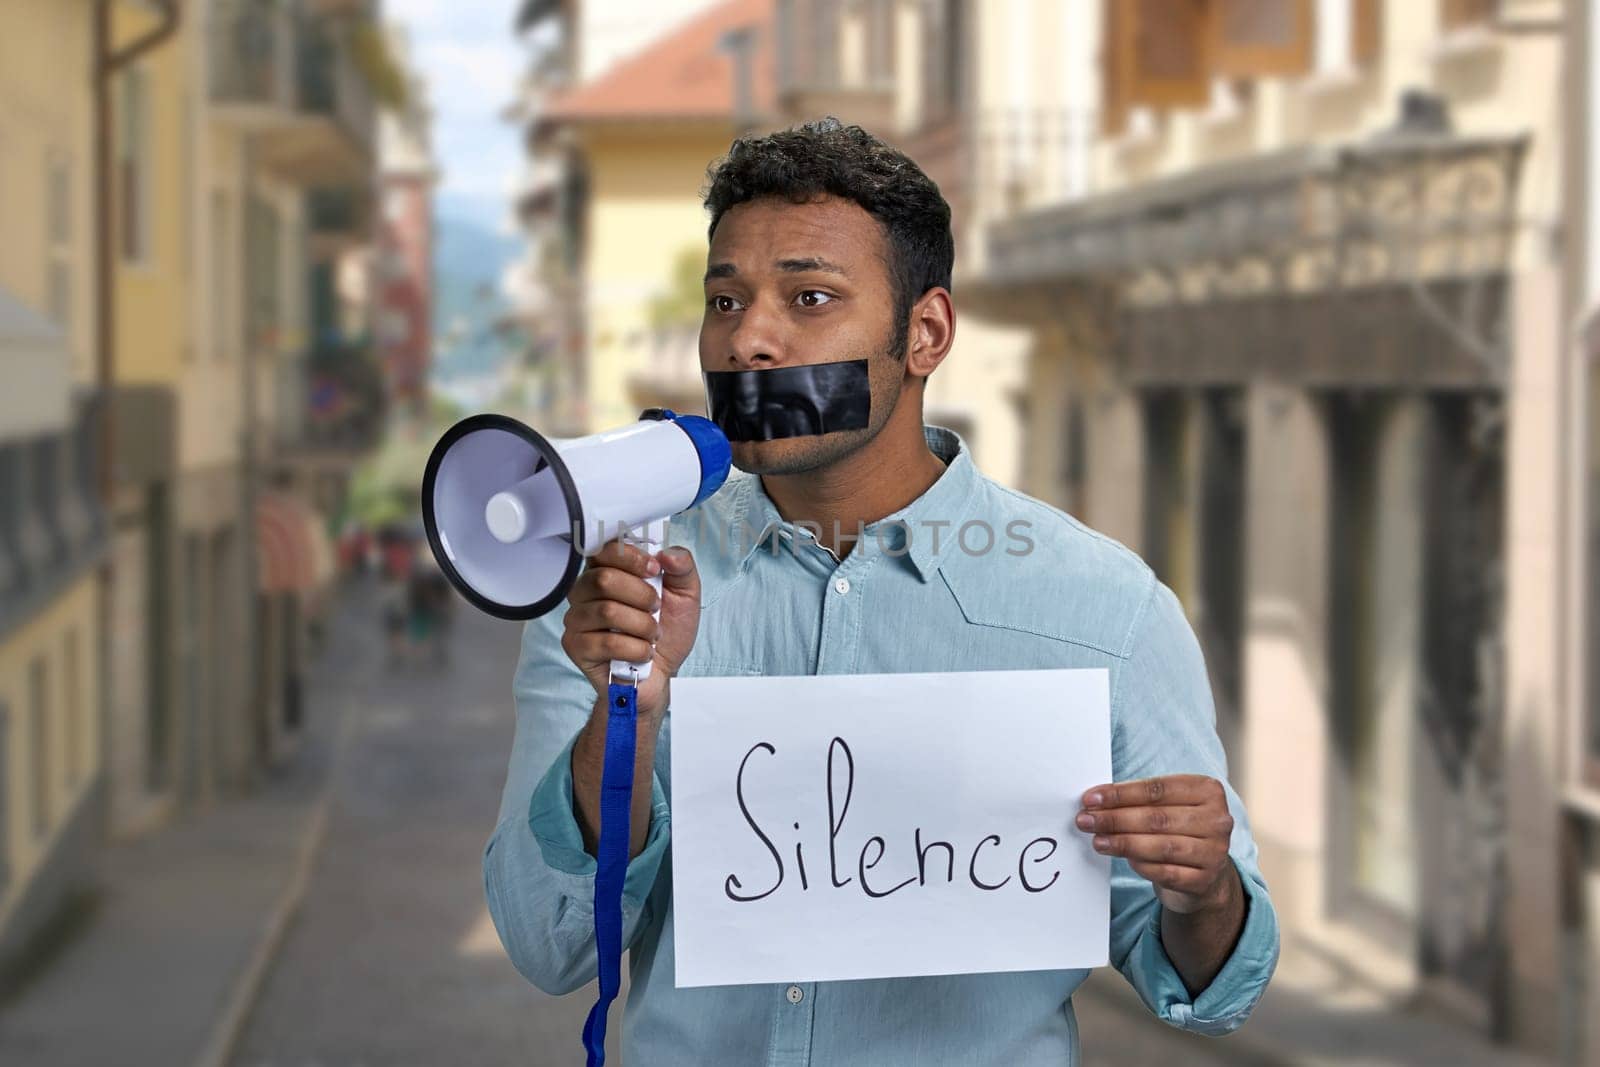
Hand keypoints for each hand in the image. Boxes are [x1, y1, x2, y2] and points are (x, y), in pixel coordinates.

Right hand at [560, 540, 700, 718]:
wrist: (662, 674)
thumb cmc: (668, 631)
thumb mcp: (686, 594)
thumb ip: (682, 567)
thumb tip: (667, 554)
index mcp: (606, 570)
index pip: (604, 549)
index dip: (631, 557)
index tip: (654, 569)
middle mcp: (585, 591)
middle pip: (604, 579)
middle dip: (642, 596)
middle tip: (656, 610)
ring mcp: (577, 619)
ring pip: (607, 611)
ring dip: (642, 626)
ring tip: (651, 635)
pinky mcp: (575, 646)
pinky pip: (607, 642)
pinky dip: (635, 649)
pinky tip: (642, 653)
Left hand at [1075, 774, 1238, 915]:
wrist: (1203, 873)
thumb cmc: (1178, 830)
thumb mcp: (1168, 806)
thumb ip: (1139, 800)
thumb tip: (1096, 801)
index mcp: (1208, 790)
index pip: (1157, 790)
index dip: (1120, 794)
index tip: (1090, 799)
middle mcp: (1217, 820)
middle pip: (1157, 818)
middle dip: (1115, 818)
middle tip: (1086, 820)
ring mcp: (1215, 852)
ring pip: (1161, 846)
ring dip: (1123, 843)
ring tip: (1097, 841)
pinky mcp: (1205, 880)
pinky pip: (1166, 872)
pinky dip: (1141, 865)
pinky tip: (1123, 859)